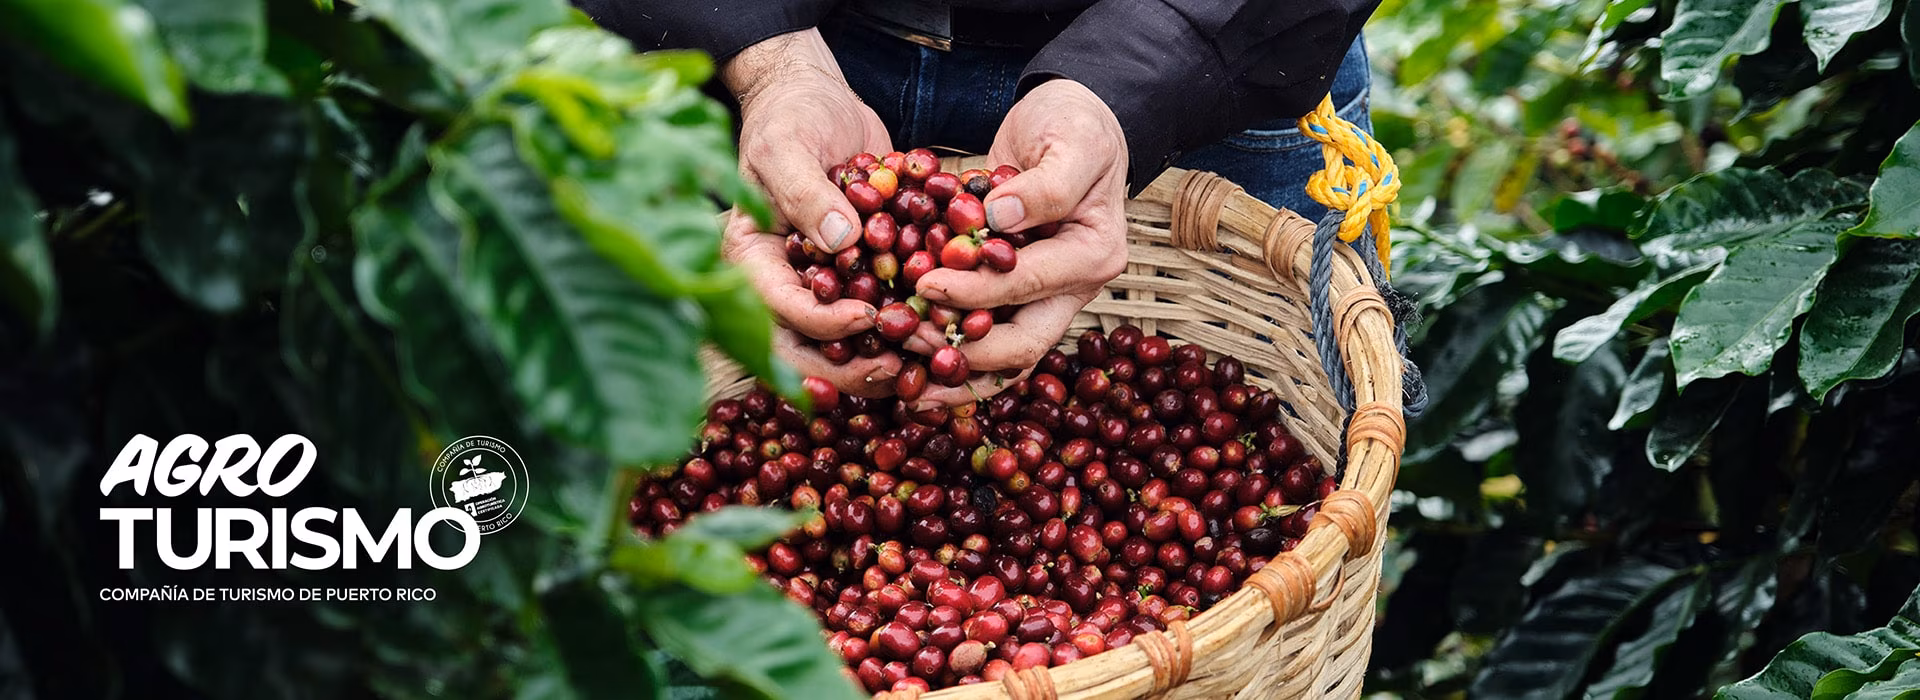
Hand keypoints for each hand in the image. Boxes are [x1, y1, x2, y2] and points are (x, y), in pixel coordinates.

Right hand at [720, 29, 900, 395]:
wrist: (818, 100)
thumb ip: (806, 192)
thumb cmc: (790, 116)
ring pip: (848, 344)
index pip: (780, 308)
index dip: (822, 322)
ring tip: (933, 356)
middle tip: (902, 365)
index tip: (866, 318)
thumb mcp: (787, 145)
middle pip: (808, 348)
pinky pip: (881, 314)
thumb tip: (839, 241)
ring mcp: (822, 284)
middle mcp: (784, 281)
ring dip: (890, 357)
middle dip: (854, 365)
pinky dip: (913, 326)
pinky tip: (951, 330)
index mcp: (751, 258)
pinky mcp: (859, 276)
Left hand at [910, 79, 1129, 406]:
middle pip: (1022, 343)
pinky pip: (986, 337)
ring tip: (906, 380)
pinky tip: (911, 365)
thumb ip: (1045, 184)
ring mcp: (1047, 299)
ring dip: (955, 371)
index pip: (1030, 284)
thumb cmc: (1075, 125)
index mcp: (1094, 254)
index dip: (977, 290)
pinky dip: (952, 354)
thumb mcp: (1073, 141)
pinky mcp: (1018, 298)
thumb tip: (999, 219)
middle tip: (906, 340)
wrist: (1071, 124)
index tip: (925, 285)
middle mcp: (1074, 288)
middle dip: (963, 352)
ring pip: (1003, 356)